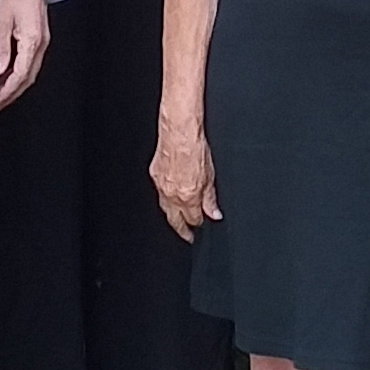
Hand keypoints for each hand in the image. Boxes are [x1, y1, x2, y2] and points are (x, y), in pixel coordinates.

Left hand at [0, 0, 51, 110]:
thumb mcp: (0, 20)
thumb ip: (0, 49)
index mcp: (32, 41)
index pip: (20, 76)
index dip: (8, 92)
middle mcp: (41, 43)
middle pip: (28, 77)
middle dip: (12, 93)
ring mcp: (42, 39)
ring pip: (30, 70)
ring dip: (15, 83)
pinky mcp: (39, 34)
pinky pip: (31, 59)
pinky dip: (19, 70)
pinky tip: (8, 72)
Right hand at [151, 118, 219, 238]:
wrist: (179, 132)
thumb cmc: (195, 149)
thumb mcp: (210, 177)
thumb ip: (210, 198)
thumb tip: (214, 213)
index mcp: (187, 197)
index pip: (192, 219)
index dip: (198, 223)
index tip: (201, 224)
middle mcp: (172, 194)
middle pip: (175, 220)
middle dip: (181, 230)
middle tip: (187, 236)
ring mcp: (161, 185)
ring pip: (165, 208)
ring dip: (172, 216)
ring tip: (177, 221)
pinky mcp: (154, 174)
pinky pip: (160, 193)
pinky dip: (166, 199)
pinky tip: (169, 199)